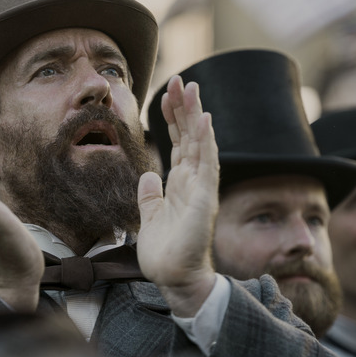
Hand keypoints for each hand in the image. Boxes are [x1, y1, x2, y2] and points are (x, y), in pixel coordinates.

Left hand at [137, 76, 218, 316]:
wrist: (173, 277)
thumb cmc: (165, 251)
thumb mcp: (150, 216)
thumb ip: (150, 195)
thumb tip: (148, 176)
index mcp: (180, 182)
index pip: (178, 141)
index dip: (172, 117)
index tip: (166, 93)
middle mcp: (193, 180)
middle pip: (189, 135)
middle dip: (184, 106)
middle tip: (179, 79)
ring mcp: (201, 187)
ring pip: (200, 142)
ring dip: (196, 114)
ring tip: (192, 88)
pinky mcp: (205, 198)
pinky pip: (207, 164)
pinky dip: (206, 141)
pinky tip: (204, 120)